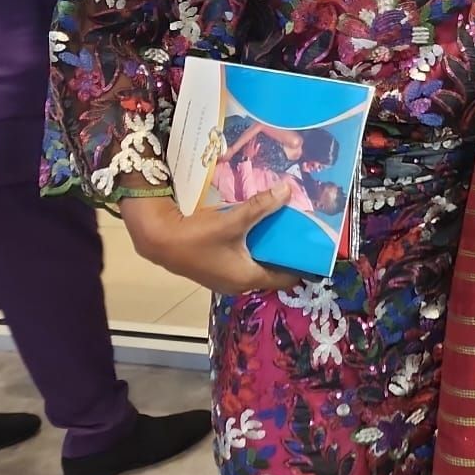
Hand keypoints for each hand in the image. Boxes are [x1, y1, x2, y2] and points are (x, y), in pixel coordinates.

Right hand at [120, 187, 292, 294]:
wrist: (157, 240)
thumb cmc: (197, 236)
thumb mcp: (233, 220)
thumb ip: (261, 206)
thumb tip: (287, 190)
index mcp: (248, 278)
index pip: (285, 278)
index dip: (302, 267)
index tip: (316, 252)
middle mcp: (239, 284)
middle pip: (271, 270)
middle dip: (285, 253)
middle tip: (301, 232)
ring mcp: (224, 278)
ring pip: (255, 264)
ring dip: (267, 249)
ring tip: (281, 228)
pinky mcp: (214, 268)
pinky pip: (242, 260)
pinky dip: (252, 248)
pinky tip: (255, 230)